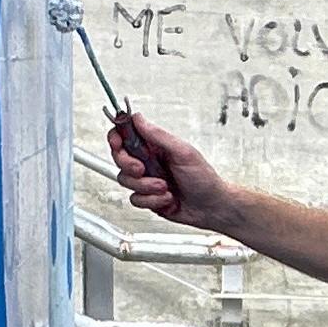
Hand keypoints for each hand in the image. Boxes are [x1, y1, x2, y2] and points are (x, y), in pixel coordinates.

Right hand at [108, 111, 230, 230]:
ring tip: (165, 187)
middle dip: (129, 165)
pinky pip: (135, 199)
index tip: (118, 143)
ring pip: (126, 181)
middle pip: (120, 158)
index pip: (126, 135)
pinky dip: (152, 201)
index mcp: (155, 146)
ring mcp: (146, 180)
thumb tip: (138, 119)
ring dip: (146, 186)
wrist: (211, 207)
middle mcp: (149, 161)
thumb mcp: (182, 152)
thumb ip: (158, 135)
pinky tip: (167, 198)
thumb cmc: (204, 179)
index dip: (117, 137)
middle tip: (143, 169)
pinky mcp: (147, 198)